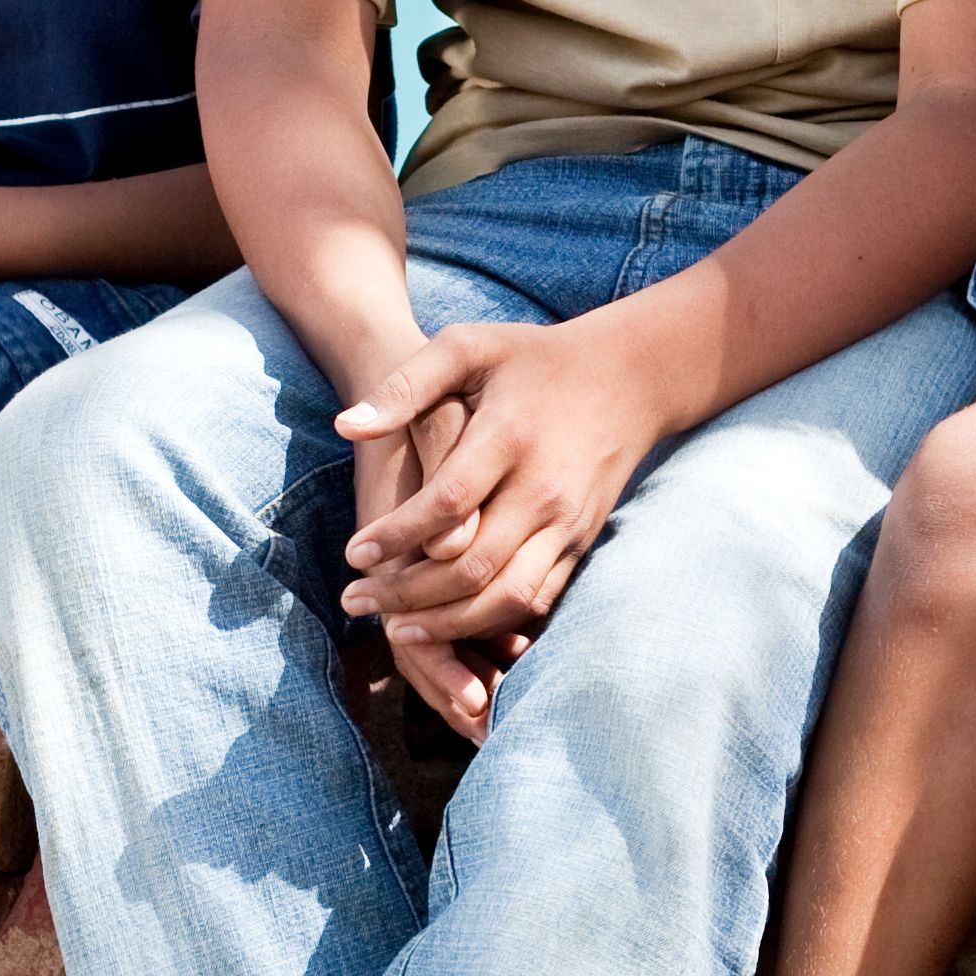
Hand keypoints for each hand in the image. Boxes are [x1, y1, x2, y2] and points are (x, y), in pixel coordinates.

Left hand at [334, 313, 679, 649]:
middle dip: (407, 593)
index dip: (396, 536)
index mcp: (511, 437)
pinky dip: (490, 623)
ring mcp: (568, 523)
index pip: (447, 504)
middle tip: (355, 601)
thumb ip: (407, 384)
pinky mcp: (581, 544)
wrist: (629, 379)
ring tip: (396, 628)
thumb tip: (345, 426)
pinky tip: (447, 624)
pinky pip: (536, 600)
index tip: (351, 555)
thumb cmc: (533, 360)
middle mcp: (544, 489)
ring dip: (446, 622)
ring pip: (505, 597)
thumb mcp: (469, 347)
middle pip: (472, 564)